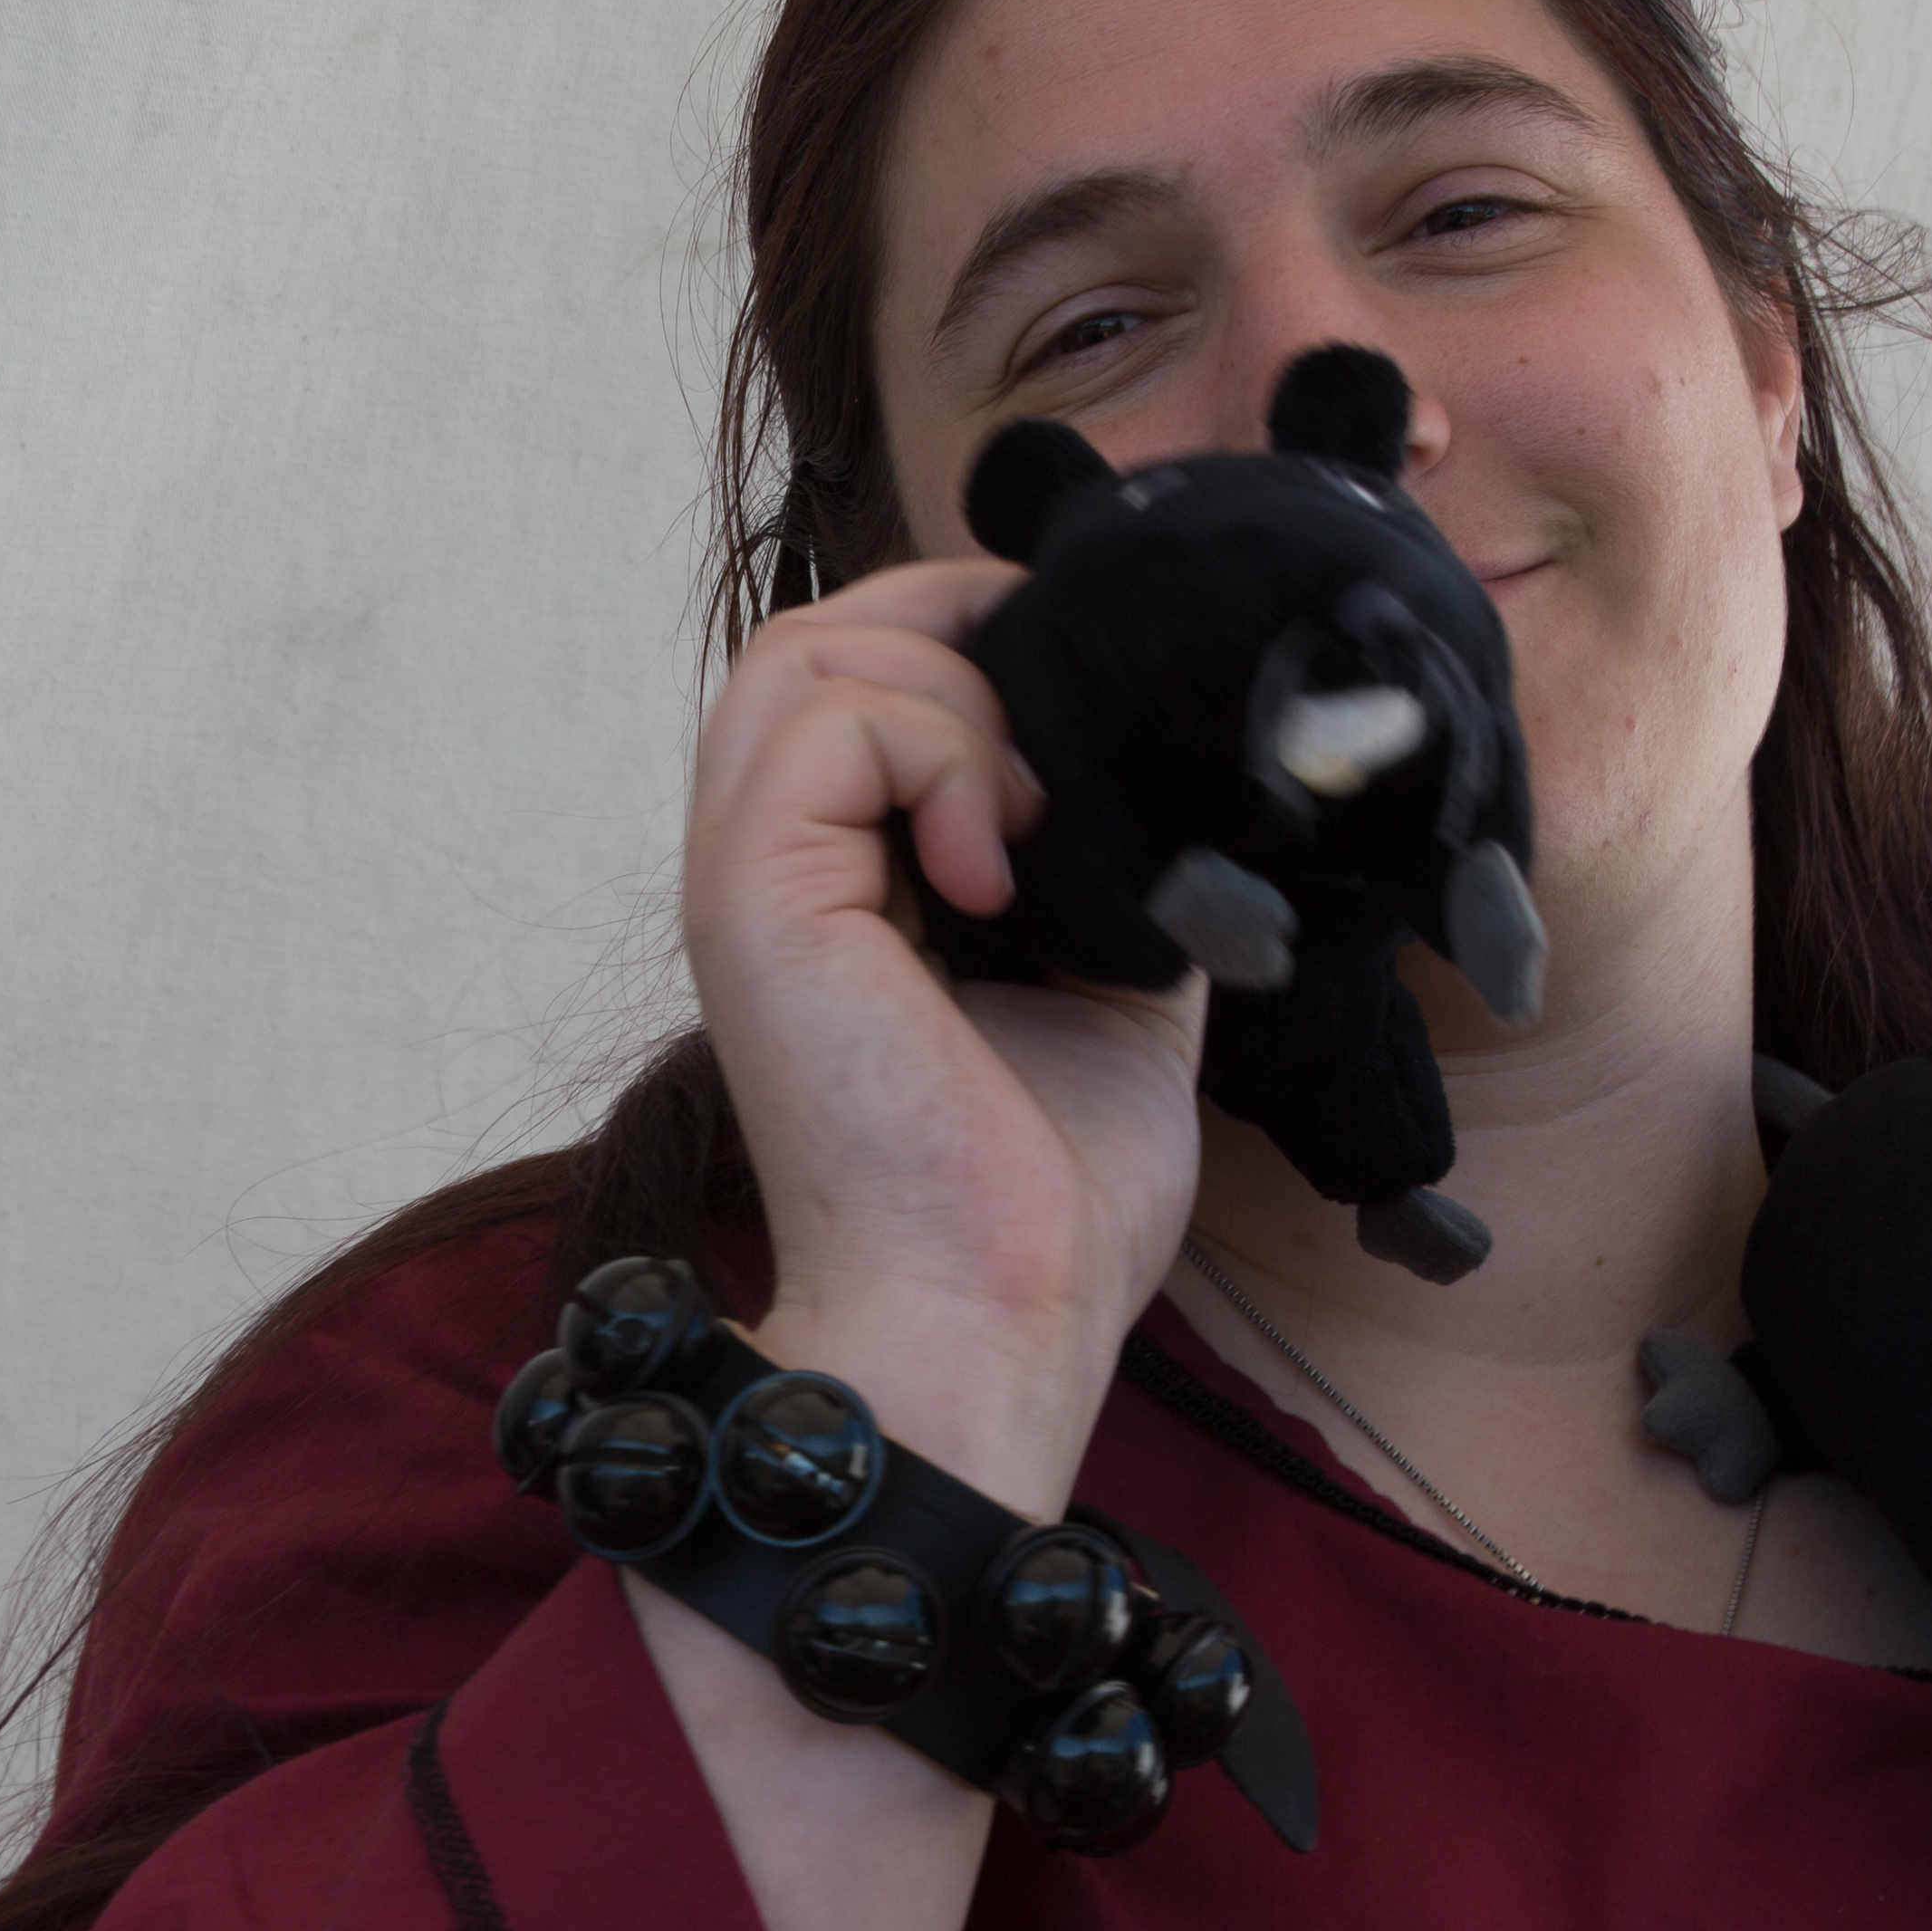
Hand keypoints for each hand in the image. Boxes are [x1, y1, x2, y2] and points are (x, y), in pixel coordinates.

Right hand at [680, 559, 1205, 1513]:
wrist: (1000, 1313)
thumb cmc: (1047, 1199)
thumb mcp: (1122, 984)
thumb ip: (1121, 866)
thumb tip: (1184, 767)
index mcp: (843, 882)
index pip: (860, 674)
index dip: (966, 629)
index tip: (1086, 667)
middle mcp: (776, 865)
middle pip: (814, 633)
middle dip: (953, 617)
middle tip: (1064, 696)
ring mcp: (748, 877)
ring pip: (803, 652)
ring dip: (951, 691)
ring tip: (1030, 813)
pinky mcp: (749, 898)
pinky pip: (825, 724)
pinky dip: (937, 755)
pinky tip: (1000, 869)